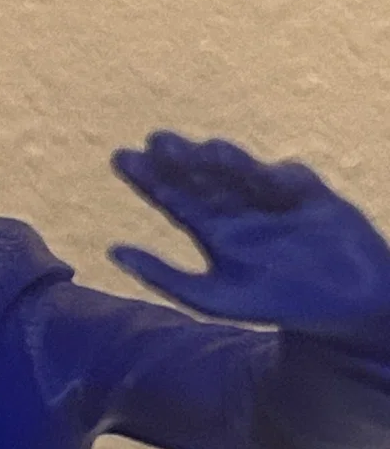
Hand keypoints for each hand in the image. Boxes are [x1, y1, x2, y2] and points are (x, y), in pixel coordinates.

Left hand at [109, 133, 389, 335]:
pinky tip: (241, 166)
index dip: (147, 178)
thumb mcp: (207, 296)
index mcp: (214, 230)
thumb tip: (111, 251)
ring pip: (237, 171)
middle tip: (154, 141)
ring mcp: (272, 196)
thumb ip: (160, 274)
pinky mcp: (308, 192)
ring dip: (215, 159)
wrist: (336, 307)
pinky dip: (263, 173)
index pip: (173, 198)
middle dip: (177, 159)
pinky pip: (283, 178)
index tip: (120, 157)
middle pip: (201, 177)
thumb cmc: (272, 304)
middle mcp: (239, 207)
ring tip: (194, 151)